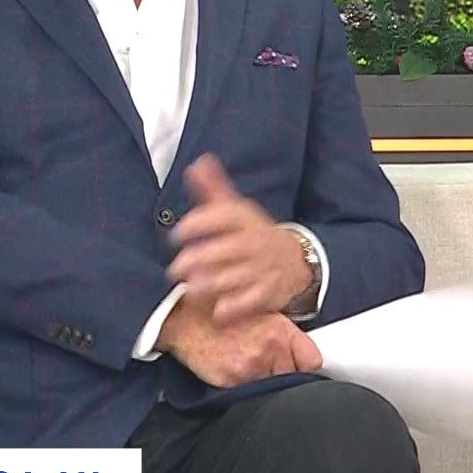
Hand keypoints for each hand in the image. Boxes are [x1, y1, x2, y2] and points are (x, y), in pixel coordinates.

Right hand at [157, 300, 322, 388]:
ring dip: (264, 383)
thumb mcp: (260, 313)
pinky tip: (234, 374)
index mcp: (280, 330)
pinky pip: (248, 395)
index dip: (306, 368)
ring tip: (248, 370)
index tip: (301, 370)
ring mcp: (252, 367)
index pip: (313, 360)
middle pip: (293, 378)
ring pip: (272, 389)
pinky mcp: (232, 381)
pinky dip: (244, 390)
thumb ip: (284, 335)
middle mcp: (270, 348)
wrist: (185, 320)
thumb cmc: (220, 313)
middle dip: (283, 376)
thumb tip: (301, 357)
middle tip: (267, 368)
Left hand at [168, 155, 311, 324]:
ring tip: (191, 288)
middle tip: (176, 268)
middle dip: (198, 259)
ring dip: (209, 284)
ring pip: (234, 277)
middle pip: (226, 249)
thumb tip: (197, 163)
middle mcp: (255, 242)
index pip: (223, 215)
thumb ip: (214, 189)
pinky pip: (250, 301)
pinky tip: (218, 309)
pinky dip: (233, 306)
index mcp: (246, 219)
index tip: (177, 233)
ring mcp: (263, 268)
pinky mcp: (268, 292)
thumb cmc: (255, 234)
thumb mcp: (237, 209)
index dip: (198, 223)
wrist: (296, 260)